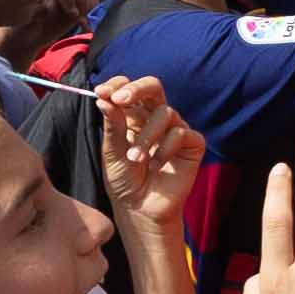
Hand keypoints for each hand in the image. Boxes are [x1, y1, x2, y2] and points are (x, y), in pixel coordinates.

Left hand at [93, 73, 204, 233]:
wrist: (140, 209)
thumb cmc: (124, 180)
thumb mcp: (111, 151)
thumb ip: (112, 124)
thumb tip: (104, 98)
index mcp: (132, 115)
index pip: (127, 88)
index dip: (117, 85)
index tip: (102, 92)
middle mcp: (154, 117)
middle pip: (153, 86)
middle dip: (136, 89)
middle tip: (121, 99)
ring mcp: (175, 129)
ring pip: (165, 113)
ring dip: (146, 136)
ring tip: (135, 159)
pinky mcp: (192, 144)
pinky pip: (181, 133)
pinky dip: (166, 148)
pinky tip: (157, 164)